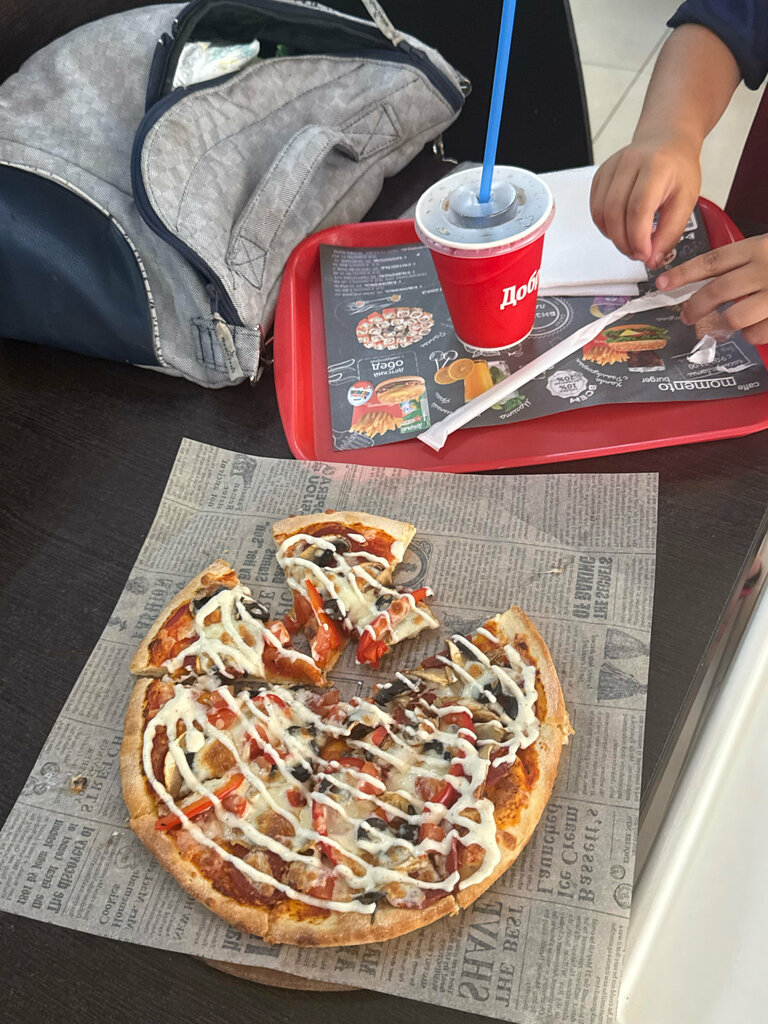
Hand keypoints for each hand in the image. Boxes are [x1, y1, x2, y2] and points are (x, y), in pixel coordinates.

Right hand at [590, 135, 700, 267]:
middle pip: (615, 212)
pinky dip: (605, 226)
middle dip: (624, 242)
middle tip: (637, 253)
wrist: (667, 140)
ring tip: (629, 243)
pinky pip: (595, 208)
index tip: (645, 255)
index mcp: (656, 166)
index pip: (638, 208)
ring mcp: (611, 167)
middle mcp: (630, 163)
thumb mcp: (686, 201)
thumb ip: (670, 232)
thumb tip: (652, 259)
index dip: (638, 238)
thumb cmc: (678, 168)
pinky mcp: (600, 174)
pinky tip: (619, 228)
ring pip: (601, 212)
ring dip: (613, 236)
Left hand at [657, 236, 767, 345]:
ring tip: (726, 323)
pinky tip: (753, 326)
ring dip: (724, 324)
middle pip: (716, 291)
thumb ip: (747, 261)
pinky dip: (751, 334)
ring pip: (733, 317)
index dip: (683, 274)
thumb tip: (716, 278)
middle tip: (687, 316)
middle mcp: (764, 269)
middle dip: (695, 307)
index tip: (663, 283)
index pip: (711, 261)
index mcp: (758, 248)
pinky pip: (755, 333)